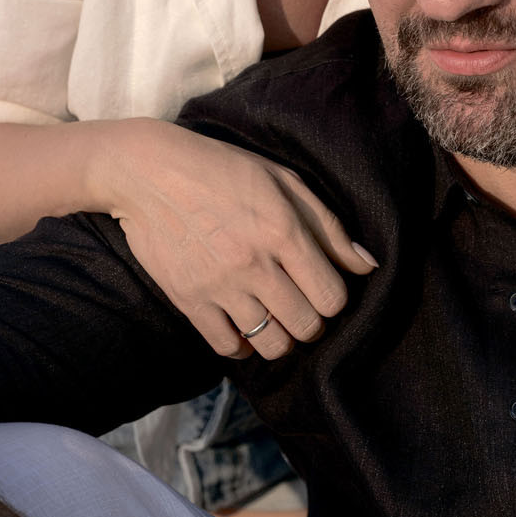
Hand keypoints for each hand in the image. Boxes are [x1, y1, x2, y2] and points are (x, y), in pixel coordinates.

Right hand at [102, 120, 376, 360]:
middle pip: (306, 326)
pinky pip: (228, 348)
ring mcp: (220, 285)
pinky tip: (242, 324)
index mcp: (283, 230)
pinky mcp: (188, 300)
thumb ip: (327, 224)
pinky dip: (241, 345)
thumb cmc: (222, 169)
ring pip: (272, 345)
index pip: (332, 297)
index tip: (322, 287)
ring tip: (273, 315)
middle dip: (311, 321)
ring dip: (280, 336)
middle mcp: (254, 263)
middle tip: (300, 304)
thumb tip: (366, 265)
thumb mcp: (281, 179)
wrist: (149, 172)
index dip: (334, 298)